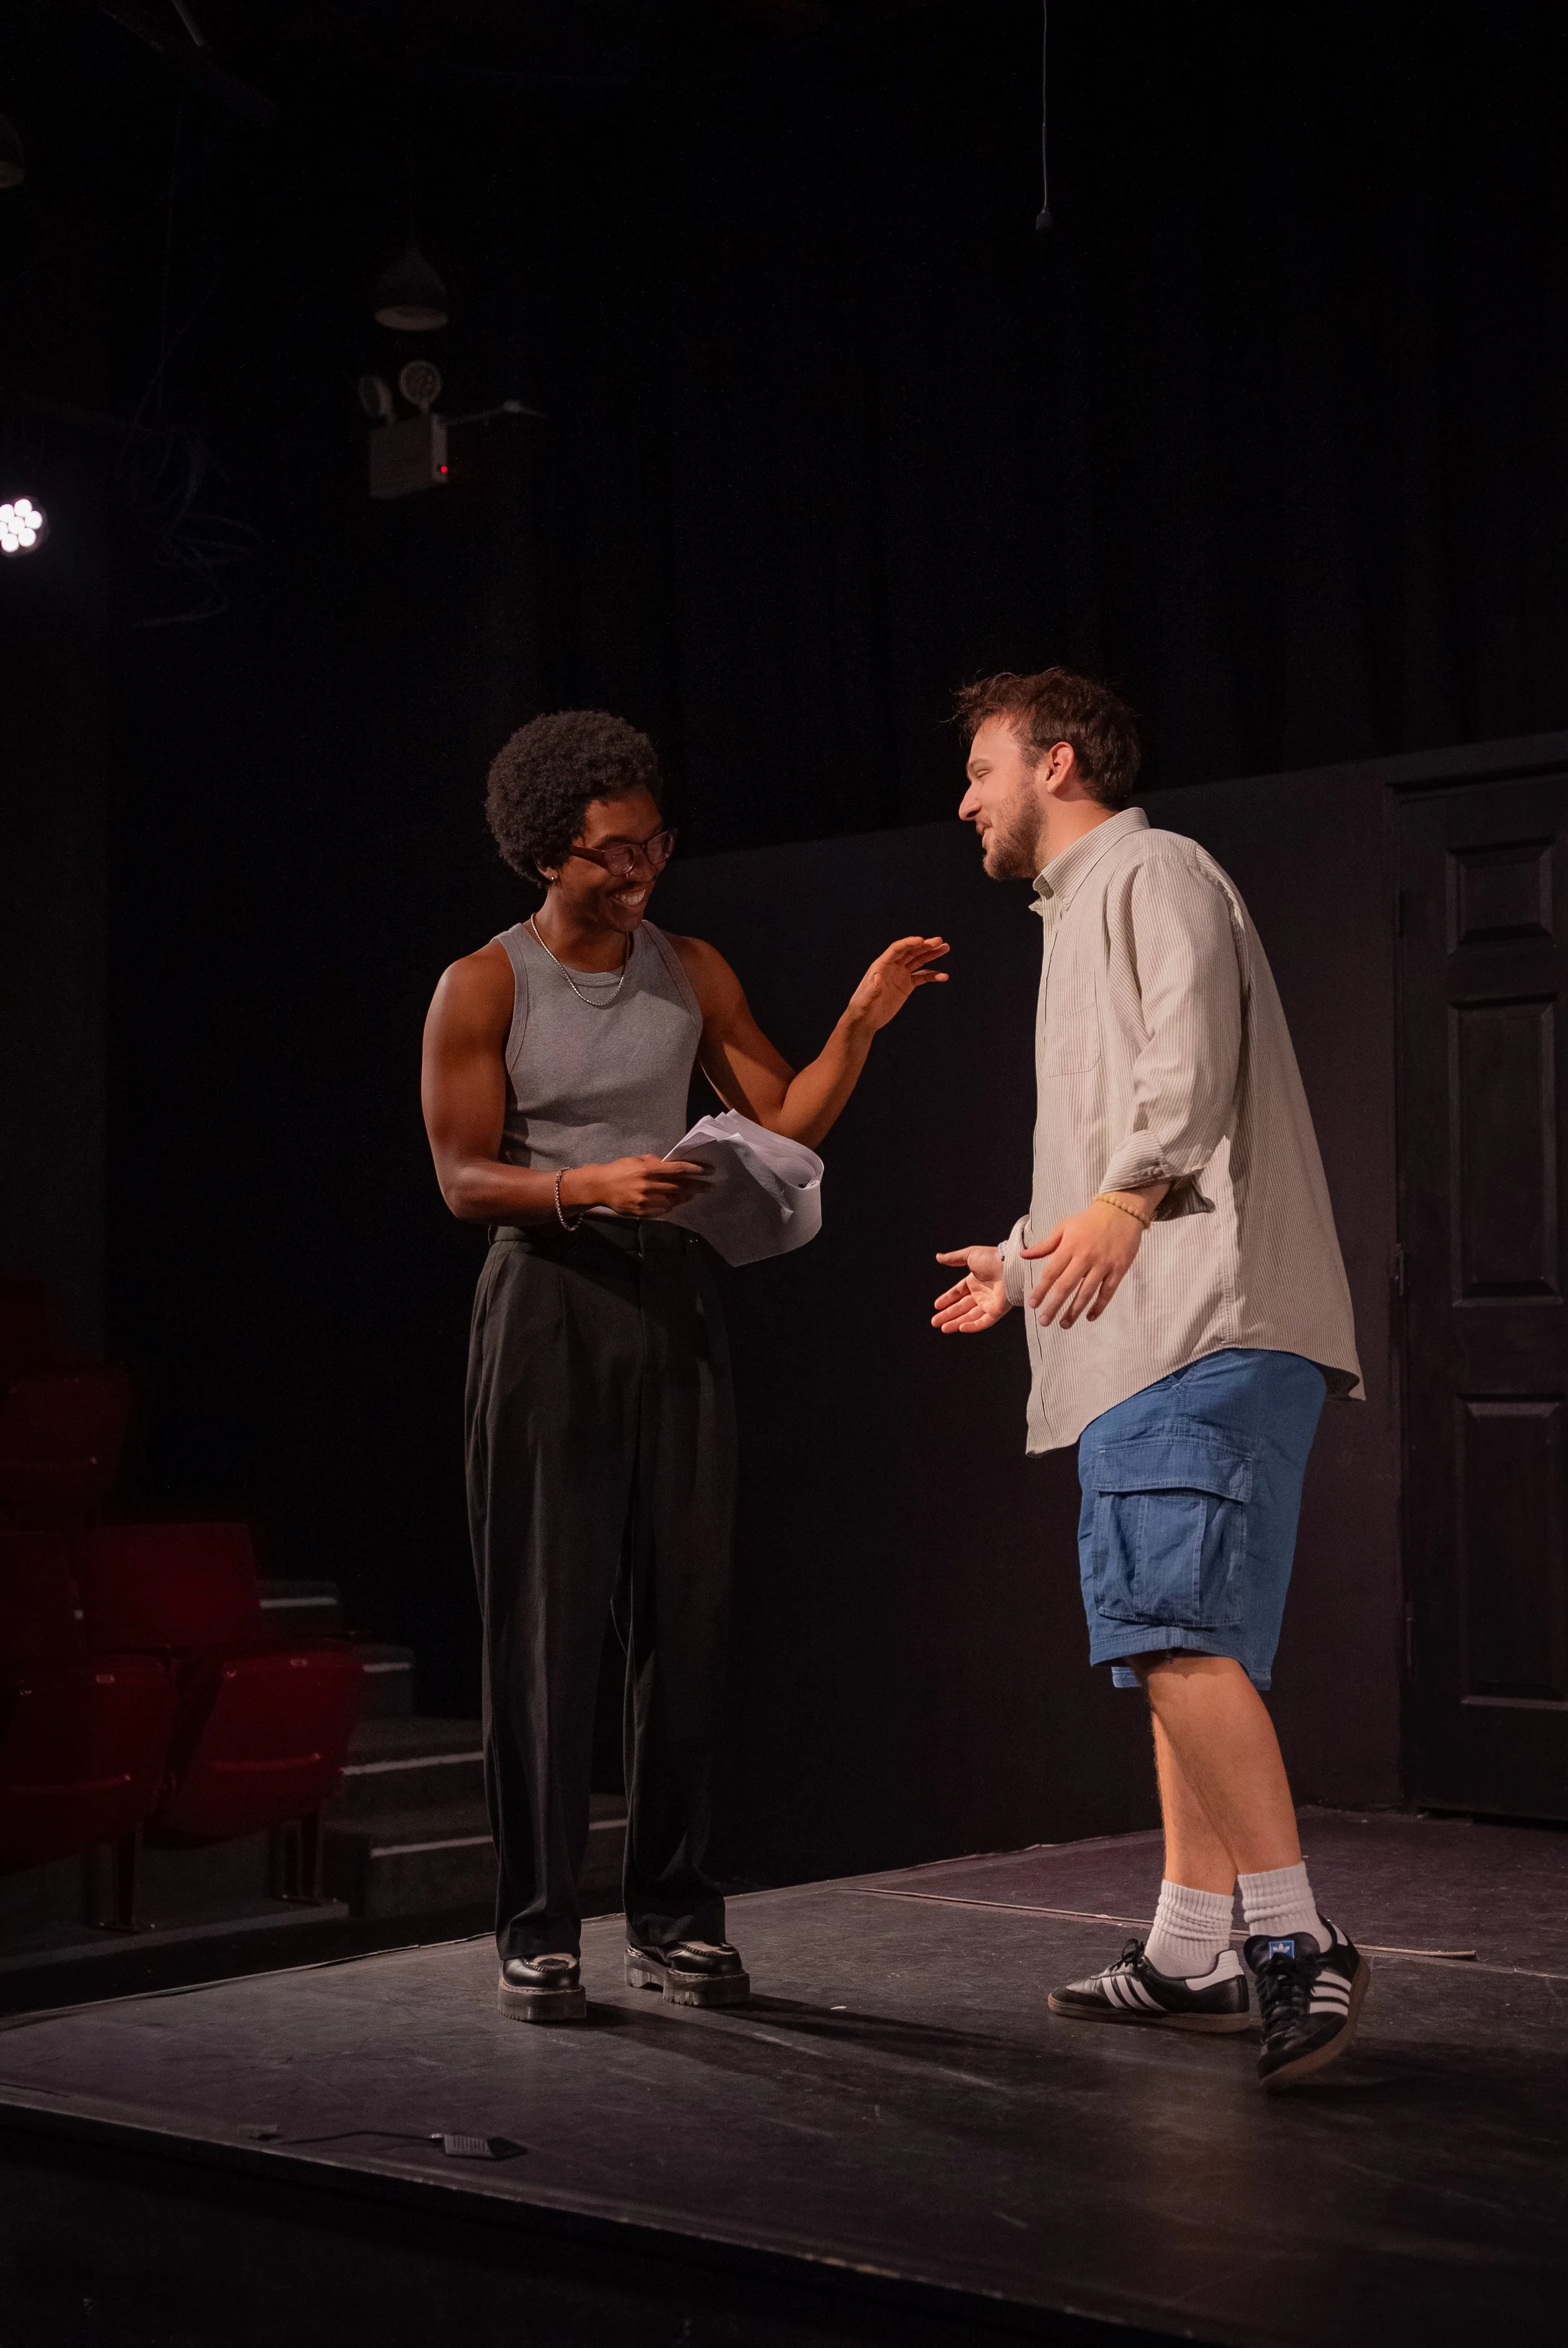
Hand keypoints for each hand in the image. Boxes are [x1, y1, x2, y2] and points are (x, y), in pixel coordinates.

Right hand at [572, 1155, 711, 1218]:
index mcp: (648, 1169)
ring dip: (685, 1198)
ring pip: (673, 1201)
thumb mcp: (638, 1160)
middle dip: (697, 1187)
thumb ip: (656, 1163)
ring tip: (692, 1195)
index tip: (709, 1171)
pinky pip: (662, 1211)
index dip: (696, 1171)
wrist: (600, 1186)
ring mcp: (644, 1200)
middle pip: (679, 1187)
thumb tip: (675, 1165)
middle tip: (709, 1187)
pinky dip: (671, 1206)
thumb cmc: (620, 1169)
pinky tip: (674, 1202)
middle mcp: (648, 1185)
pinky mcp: (641, 1212)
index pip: (678, 1170)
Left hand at [846, 936, 949, 1032]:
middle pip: (911, 952)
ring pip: (918, 961)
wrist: (866, 1019)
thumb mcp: (866, 999)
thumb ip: (872, 989)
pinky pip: (922, 977)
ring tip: (945, 947)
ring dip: (932, 954)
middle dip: (925, 946)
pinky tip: (943, 976)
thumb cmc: (862, 1007)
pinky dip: (933, 975)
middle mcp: (892, 966)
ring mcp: (901, 975)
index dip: (909, 943)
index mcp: (881, 965)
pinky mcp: (907, 985)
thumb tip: (877, 977)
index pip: (897, 949)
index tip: (922, 940)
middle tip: (939, 941)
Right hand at [931, 1244, 1011, 1333]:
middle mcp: (981, 1293)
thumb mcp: (969, 1255)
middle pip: (961, 1307)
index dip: (947, 1299)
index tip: (936, 1306)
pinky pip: (983, 1322)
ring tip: (943, 1328)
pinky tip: (960, 1328)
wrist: (1011, 1266)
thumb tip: (938, 1257)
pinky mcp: (996, 1311)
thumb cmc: (992, 1259)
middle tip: (934, 1322)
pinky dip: (972, 1326)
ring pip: (970, 1317)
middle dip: (947, 1315)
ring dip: (956, 1323)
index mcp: (975, 1281)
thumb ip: (953, 1258)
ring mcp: (989, 1303)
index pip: (958, 1293)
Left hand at [1021, 1199, 1142, 1328]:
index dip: (1041, 1290)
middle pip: (1066, 1286)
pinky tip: (1089, 1317)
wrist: (1121, 1210)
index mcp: (1069, 1246)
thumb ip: (1045, 1245)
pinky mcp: (1119, 1268)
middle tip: (1044, 1322)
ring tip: (1064, 1324)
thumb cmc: (1089, 1220)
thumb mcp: (1064, 1227)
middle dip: (1054, 1306)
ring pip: (1086, 1292)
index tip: (1032, 1304)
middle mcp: (1085, 1256)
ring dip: (1074, 1311)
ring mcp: (1104, 1263)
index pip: (1051, 1272)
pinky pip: (1108, 1292)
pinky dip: (1099, 1306)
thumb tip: (1023, 1255)